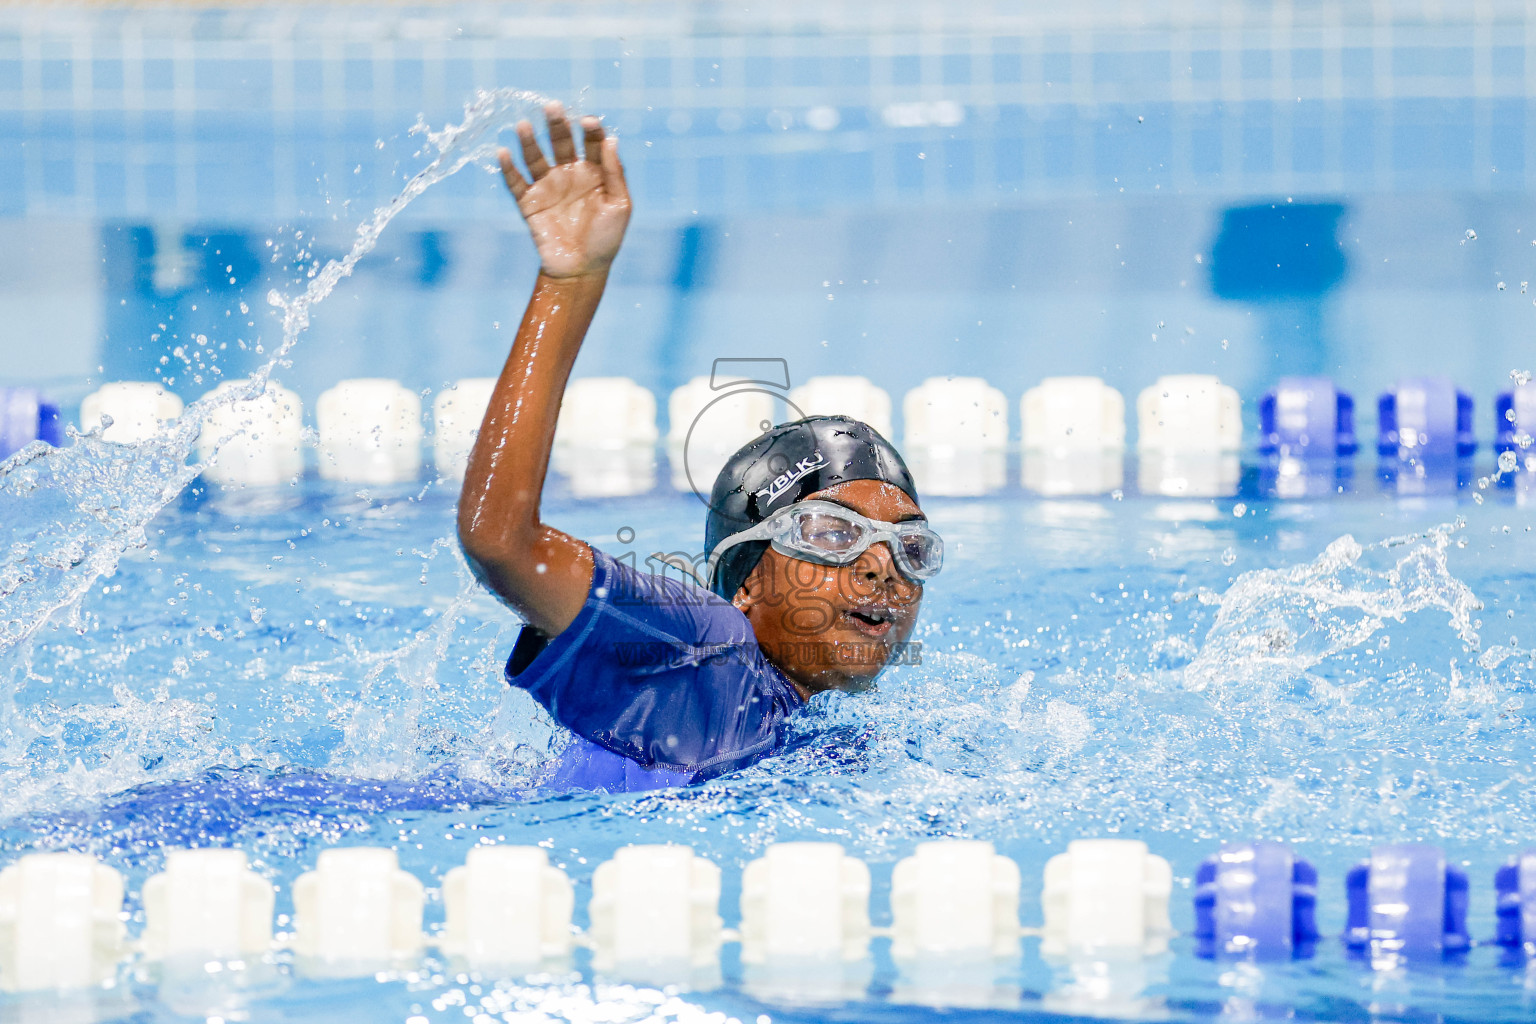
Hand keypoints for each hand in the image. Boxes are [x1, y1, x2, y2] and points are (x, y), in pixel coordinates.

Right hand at [499, 102, 630, 278]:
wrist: (582, 270)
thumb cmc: (606, 239)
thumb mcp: (619, 205)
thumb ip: (615, 173)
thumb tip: (611, 139)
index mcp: (594, 171)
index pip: (591, 142)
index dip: (590, 130)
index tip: (587, 122)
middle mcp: (569, 173)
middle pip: (561, 141)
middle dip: (556, 124)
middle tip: (551, 107)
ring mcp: (548, 186)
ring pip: (535, 157)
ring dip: (528, 140)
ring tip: (523, 125)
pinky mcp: (529, 202)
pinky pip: (515, 182)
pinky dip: (508, 168)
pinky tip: (503, 152)